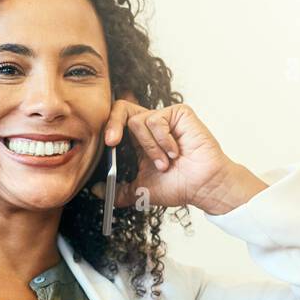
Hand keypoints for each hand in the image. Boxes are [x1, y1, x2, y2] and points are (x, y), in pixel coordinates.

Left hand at [92, 91, 266, 215]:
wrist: (203, 186)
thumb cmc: (179, 186)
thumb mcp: (140, 190)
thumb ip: (118, 191)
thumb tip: (95, 190)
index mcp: (139, 141)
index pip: (116, 123)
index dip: (107, 128)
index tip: (106, 145)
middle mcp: (150, 127)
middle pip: (121, 109)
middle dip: (112, 124)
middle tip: (112, 142)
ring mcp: (165, 119)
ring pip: (139, 122)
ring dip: (150, 149)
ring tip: (165, 163)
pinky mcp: (179, 113)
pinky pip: (157, 120)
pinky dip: (163, 141)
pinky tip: (175, 152)